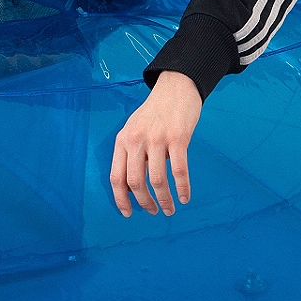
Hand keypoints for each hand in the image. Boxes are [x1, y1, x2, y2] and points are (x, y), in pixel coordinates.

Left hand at [110, 70, 202, 216]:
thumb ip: (132, 154)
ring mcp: (157, 139)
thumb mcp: (134, 130)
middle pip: (135, 182)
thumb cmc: (155, 112)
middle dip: (144, 203)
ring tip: (170, 209)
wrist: (175, 87)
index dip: (120, 199)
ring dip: (164, 200)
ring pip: (157, 180)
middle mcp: (136, 140)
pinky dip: (182, 188)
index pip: (116, 177)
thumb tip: (134, 186)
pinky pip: (179, 170)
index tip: (127, 213)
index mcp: (122, 140)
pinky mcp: (177, 138)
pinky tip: (184, 197)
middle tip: (153, 211)